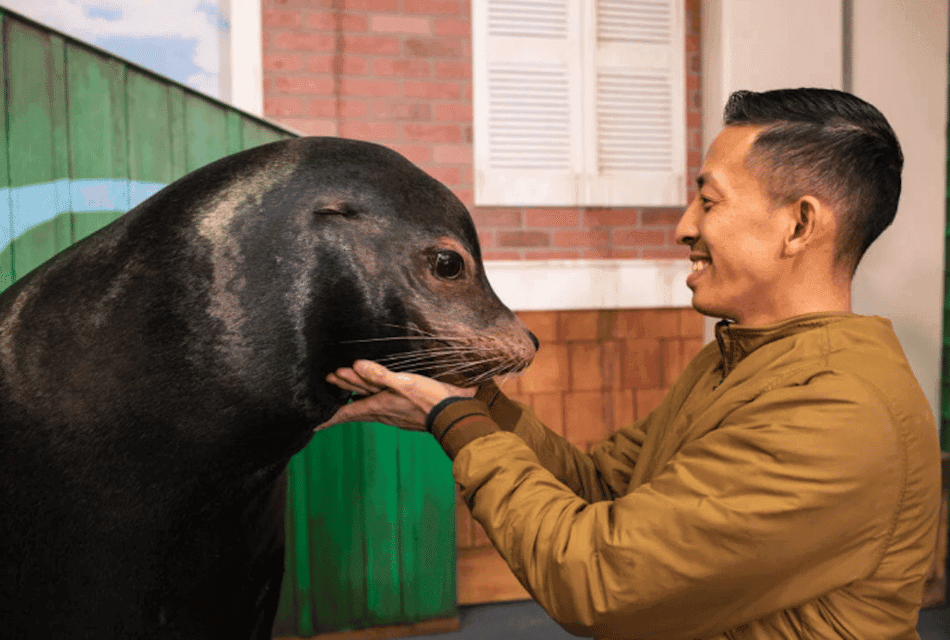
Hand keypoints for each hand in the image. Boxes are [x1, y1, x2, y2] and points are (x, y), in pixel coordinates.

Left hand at [316, 360, 475, 431]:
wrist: (454, 416)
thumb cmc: (431, 400)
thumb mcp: (405, 383)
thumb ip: (380, 374)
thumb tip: (356, 365)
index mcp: (378, 405)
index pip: (346, 412)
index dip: (328, 417)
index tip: (312, 425)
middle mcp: (383, 412)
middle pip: (354, 407)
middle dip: (338, 400)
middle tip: (324, 392)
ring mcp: (393, 415)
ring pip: (367, 407)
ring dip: (353, 400)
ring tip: (343, 394)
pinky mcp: (404, 414)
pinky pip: (379, 408)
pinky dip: (369, 403)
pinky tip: (374, 401)